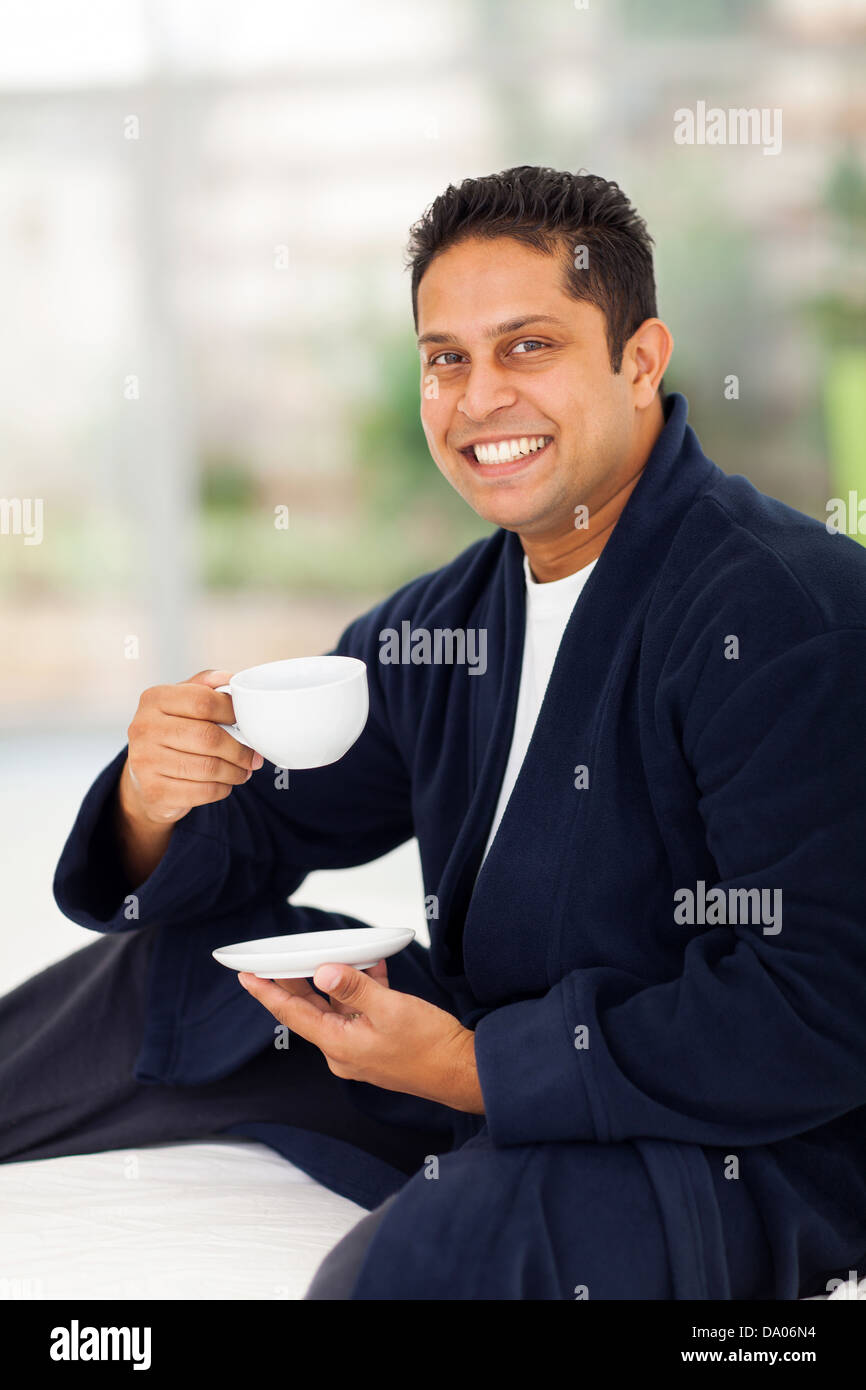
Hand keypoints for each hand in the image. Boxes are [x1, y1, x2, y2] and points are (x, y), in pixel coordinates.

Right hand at [122, 668, 263, 825]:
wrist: (143, 777)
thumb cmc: (171, 734)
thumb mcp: (181, 703)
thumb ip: (205, 686)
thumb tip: (232, 679)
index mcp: (154, 699)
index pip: (203, 701)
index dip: (232, 712)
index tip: (247, 721)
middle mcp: (144, 727)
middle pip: (208, 737)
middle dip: (239, 749)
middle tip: (254, 756)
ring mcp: (145, 761)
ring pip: (208, 767)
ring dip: (235, 772)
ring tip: (243, 770)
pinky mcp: (154, 791)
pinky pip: (203, 791)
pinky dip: (222, 788)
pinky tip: (224, 783)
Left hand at [238, 960, 484, 1113]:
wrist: (462, 1071)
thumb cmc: (429, 1046)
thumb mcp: (390, 1009)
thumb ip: (353, 989)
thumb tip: (322, 973)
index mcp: (338, 1045)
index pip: (292, 1014)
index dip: (267, 992)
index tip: (246, 975)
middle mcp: (342, 1050)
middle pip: (310, 1010)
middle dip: (295, 982)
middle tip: (277, 958)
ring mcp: (359, 1049)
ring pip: (335, 1009)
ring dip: (333, 982)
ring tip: (328, 954)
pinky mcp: (376, 1044)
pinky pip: (358, 1013)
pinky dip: (359, 990)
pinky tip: (370, 968)